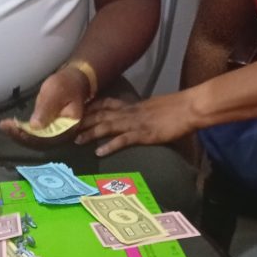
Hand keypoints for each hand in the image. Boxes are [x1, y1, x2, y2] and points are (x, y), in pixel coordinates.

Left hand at [0, 66, 87, 148]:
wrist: (73, 82)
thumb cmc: (65, 84)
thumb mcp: (56, 92)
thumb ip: (47, 109)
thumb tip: (35, 126)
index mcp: (68, 128)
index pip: (47, 138)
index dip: (29, 135)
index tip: (14, 127)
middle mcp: (62, 135)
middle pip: (39, 142)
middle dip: (20, 135)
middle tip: (4, 125)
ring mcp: (55, 134)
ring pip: (35, 140)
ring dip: (18, 134)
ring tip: (4, 126)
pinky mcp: (49, 130)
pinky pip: (34, 135)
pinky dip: (21, 131)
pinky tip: (10, 126)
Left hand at [75, 91, 196, 155]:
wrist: (190, 108)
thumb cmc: (177, 109)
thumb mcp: (154, 108)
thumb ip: (142, 113)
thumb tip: (137, 118)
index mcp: (133, 106)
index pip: (106, 104)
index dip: (90, 108)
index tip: (76, 112)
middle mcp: (130, 112)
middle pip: (101, 115)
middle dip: (83, 121)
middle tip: (67, 128)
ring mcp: (136, 123)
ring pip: (107, 127)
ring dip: (90, 133)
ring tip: (76, 141)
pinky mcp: (144, 134)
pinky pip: (123, 140)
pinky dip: (110, 146)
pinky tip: (99, 152)